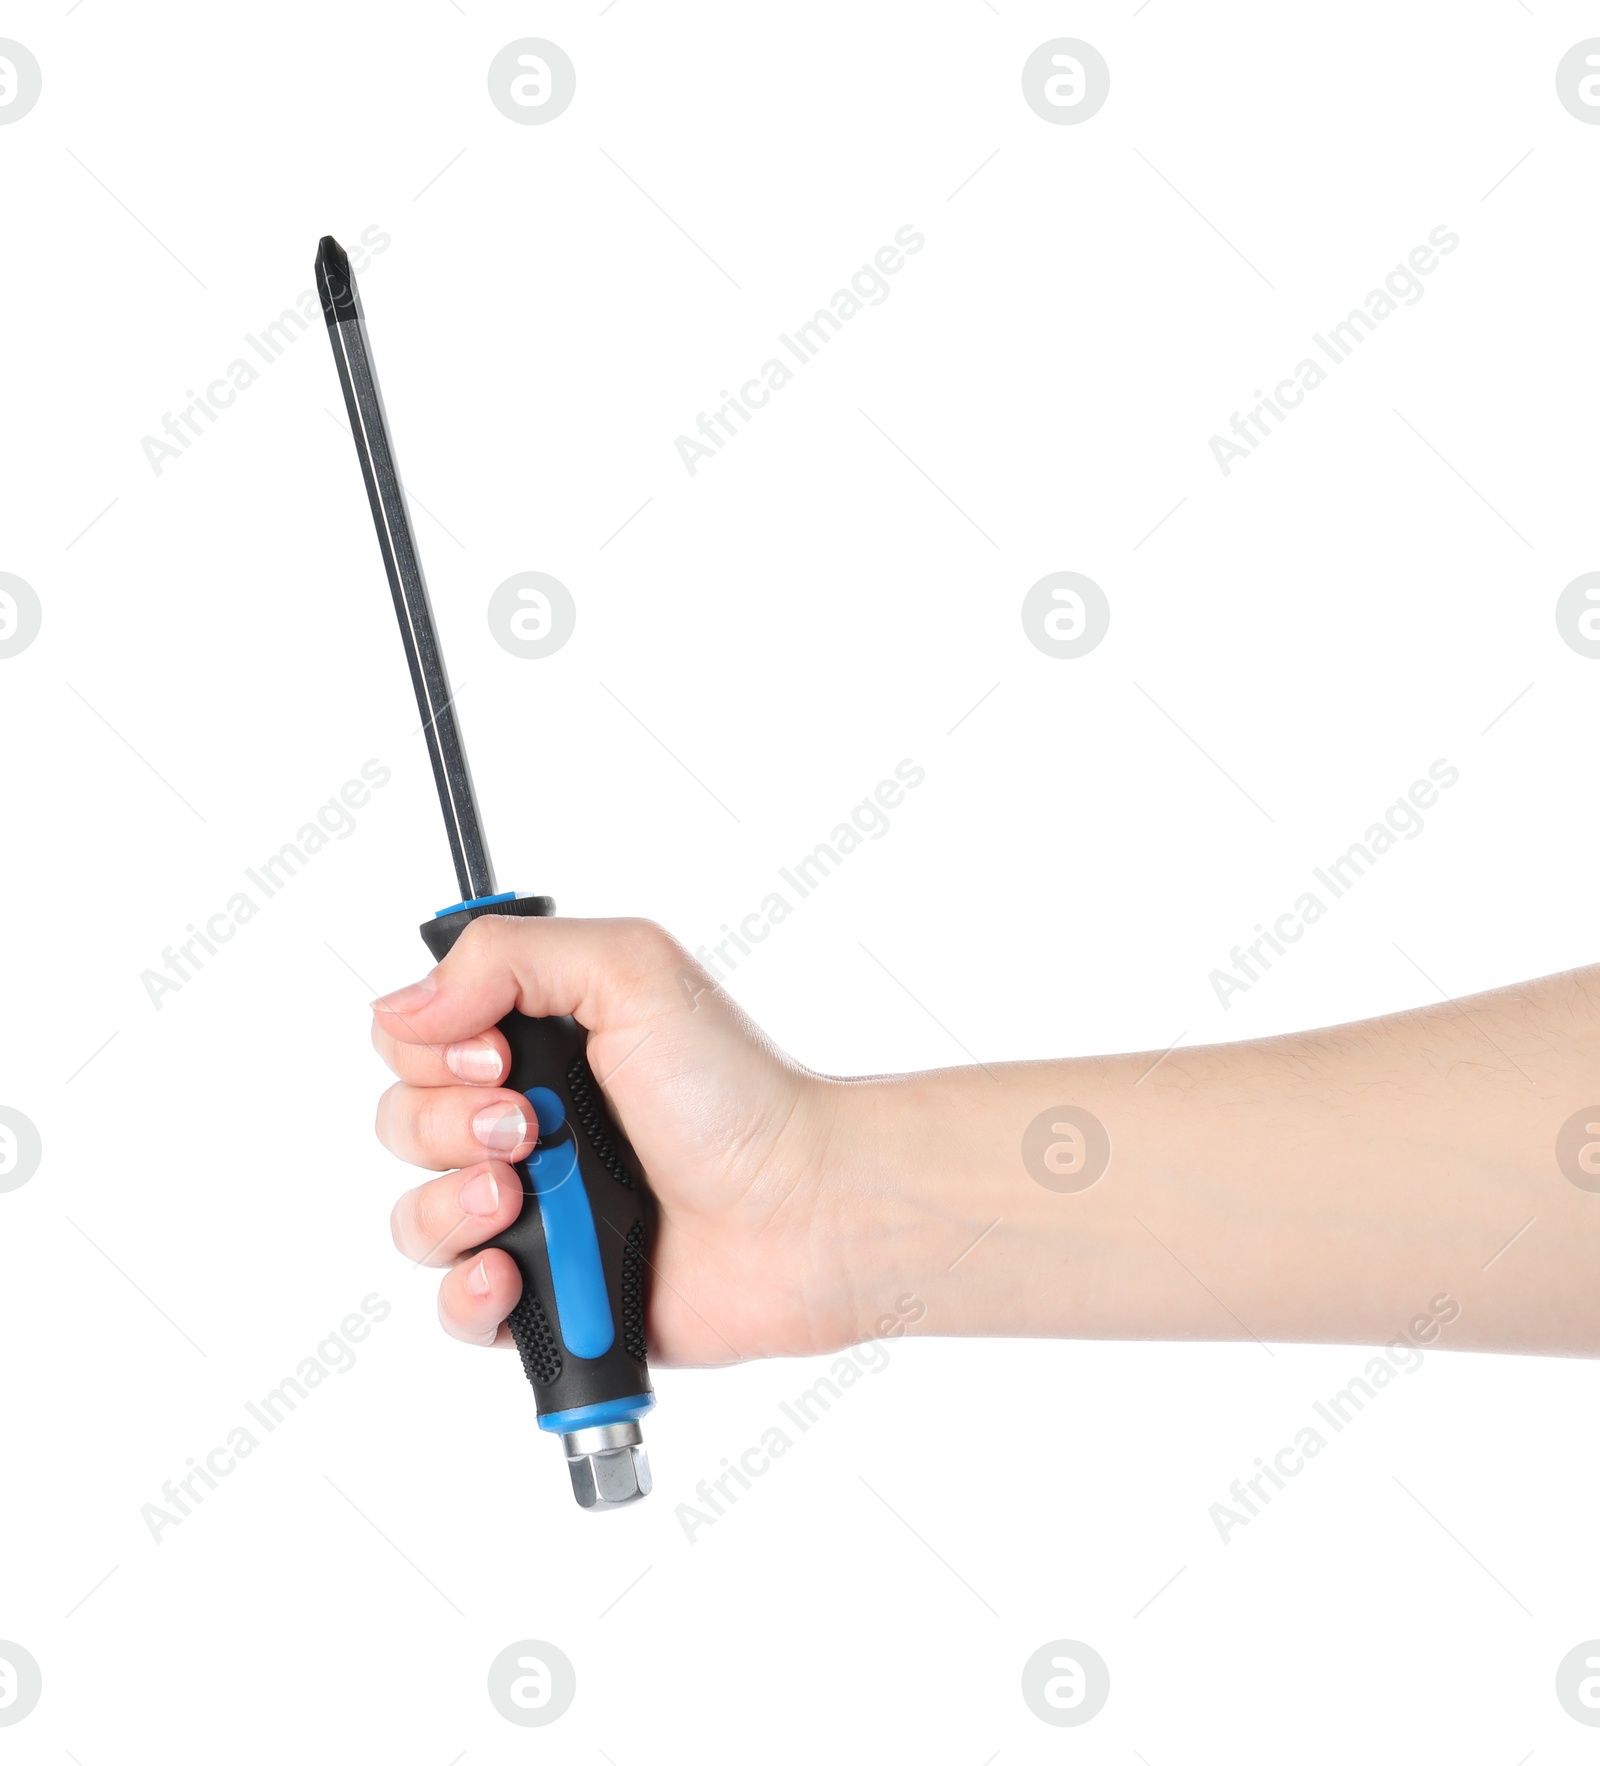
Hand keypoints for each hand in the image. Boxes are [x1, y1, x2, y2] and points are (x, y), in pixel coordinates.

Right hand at [370, 916, 869, 1366]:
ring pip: (414, 1219)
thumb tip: (405, 1004)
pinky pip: (454, 1308)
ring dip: (452, 1206)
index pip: (413, 1039)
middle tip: (528, 1128)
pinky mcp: (549, 1298)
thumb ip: (508, 954)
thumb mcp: (629, 970)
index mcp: (539, 1046)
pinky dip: (468, 1294)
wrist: (803, 1210)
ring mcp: (535, 1216)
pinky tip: (511, 1274)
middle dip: (447, 1126)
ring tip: (522, 1197)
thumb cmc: (736, 1090)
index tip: (497, 1055)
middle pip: (402, 1126)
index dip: (432, 1047)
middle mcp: (526, 1128)